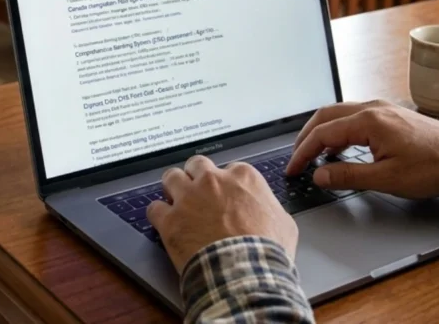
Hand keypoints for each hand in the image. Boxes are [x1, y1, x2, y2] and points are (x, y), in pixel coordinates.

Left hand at [147, 157, 297, 272]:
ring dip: (173, 189)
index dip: (225, 183)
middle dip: (196, 177)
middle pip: (196, 165)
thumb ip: (269, 207)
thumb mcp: (284, 224)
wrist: (247, 274)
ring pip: (171, 177)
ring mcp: (189, 197)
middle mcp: (213, 181)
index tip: (224, 195)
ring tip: (176, 202)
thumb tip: (266, 210)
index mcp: (243, 178)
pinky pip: (154, 208)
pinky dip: (159, 215)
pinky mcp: (170, 219)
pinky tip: (164, 223)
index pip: (228, 168)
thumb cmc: (268, 252)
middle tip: (197, 193)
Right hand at [285, 100, 438, 198]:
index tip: (293, 169)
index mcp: (368, 121)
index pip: (323, 134)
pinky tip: (339, 147)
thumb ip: (347, 176)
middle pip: (325, 116)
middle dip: (306, 137)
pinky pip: (352, 116)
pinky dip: (338, 129)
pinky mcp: (389, 114)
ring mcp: (381, 108)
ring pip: (338, 113)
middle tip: (296, 159)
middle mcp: (371, 108)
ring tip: (313, 154)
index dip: (303, 152)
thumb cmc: (433, 167)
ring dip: (321, 132)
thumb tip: (319, 175)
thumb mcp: (387, 178)